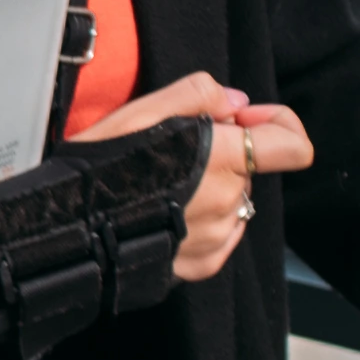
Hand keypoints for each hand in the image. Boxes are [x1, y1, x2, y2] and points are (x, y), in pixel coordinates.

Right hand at [108, 74, 314, 282]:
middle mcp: (228, 202)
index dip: (277, 124)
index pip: (293, 146)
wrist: (66, 228)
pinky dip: (202, 220)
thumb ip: (198, 95)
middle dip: (224, 155)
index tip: (239, 120)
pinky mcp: (201, 264)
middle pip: (250, 170)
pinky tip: (164, 212)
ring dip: (211, 188)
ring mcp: (217, 238)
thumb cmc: (101, 167)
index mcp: (223, 159)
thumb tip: (236, 104)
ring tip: (162, 185)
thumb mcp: (142, 111)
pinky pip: (219, 235)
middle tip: (175, 150)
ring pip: (234, 202)